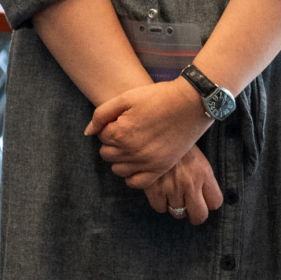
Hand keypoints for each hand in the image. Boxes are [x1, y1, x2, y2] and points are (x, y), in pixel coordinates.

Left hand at [88, 79, 213, 179]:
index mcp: (119, 133)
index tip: (125, 120)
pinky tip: (139, 162)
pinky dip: (133, 176)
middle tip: (131, 131)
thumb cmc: (158, 96)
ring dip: (122, 159)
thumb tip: (89, 132)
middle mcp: (130, 151)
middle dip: (114, 143)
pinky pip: (137, 182)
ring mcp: (146, 162)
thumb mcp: (126, 97)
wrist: (191, 102)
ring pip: (118, 169)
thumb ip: (102, 114)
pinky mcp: (160, 167)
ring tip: (135, 145)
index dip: (111, 127)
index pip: (101, 137)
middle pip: (107, 154)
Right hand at [139, 145, 223, 224]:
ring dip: (175, 206)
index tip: (204, 200)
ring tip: (173, 193)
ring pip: (177, 213)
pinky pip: (160, 208)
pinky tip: (160, 191)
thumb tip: (207, 200)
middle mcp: (190, 184)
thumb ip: (204, 179)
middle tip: (190, 209)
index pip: (216, 203)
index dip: (210, 203)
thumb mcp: (199, 159)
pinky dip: (160, 202)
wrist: (156, 133)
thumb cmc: (179, 146)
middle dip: (195, 215)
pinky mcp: (154, 189)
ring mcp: (172, 188)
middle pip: (199, 216)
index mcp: (205, 174)